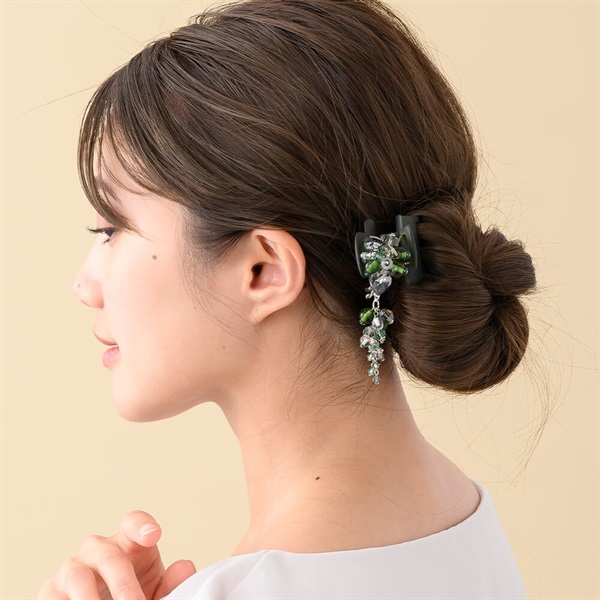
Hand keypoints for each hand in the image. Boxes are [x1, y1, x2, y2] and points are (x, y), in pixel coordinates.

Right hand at [38, 510, 195, 599]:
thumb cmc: (132, 596)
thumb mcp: (153, 590)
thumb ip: (171, 582)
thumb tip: (185, 567)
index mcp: (128, 544)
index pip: (133, 523)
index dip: (142, 525)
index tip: (153, 535)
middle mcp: (98, 550)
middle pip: (109, 556)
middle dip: (123, 583)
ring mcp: (72, 569)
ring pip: (77, 576)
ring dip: (91, 598)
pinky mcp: (51, 592)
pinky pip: (55, 597)